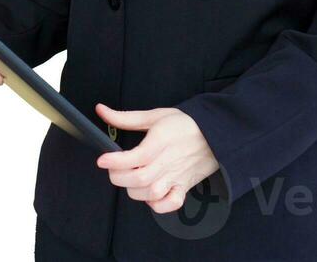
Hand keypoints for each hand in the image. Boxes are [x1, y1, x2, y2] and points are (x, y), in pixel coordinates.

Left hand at [93, 103, 219, 212]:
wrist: (215, 134)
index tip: (102, 159)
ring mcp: (177, 177)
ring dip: (133, 190)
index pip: (135, 157)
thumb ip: (125, 117)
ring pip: (150, 194)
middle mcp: (168, 162)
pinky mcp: (184, 187)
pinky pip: (171, 204)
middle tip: (113, 168)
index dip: (115, 161)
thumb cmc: (184, 124)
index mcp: (160, 142)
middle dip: (118, 177)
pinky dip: (157, 205)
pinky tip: (149, 194)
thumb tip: (100, 110)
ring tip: (129, 178)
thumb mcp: (154, 115)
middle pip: (139, 179)